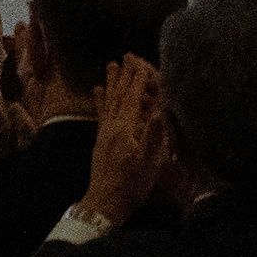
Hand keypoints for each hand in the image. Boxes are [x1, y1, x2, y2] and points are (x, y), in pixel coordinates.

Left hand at [79, 55, 172, 226]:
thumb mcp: (148, 163)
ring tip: (110, 64)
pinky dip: (101, 99)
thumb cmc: (131, 184)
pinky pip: (101, 113)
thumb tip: (159, 111)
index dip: (137, 81)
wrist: (105, 200)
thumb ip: (153, 137)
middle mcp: (111, 126)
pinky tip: (97, 90)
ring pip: (109, 101)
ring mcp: (104, 132)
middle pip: (118, 95)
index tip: (141, 62)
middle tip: (126, 56)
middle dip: (124, 75)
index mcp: (124, 129)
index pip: (132, 99)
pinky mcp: (100, 139)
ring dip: (111, 82)